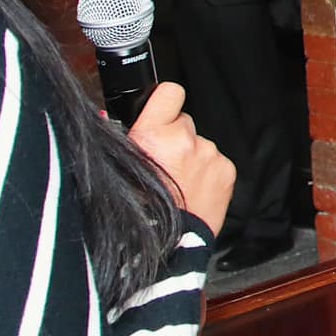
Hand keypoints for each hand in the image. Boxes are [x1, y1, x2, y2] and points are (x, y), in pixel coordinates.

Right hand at [126, 81, 234, 234]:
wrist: (169, 243)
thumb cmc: (141, 210)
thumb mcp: (122, 168)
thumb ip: (126, 140)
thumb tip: (109, 117)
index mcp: (153, 134)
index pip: (170, 92)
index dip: (166, 103)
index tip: (164, 114)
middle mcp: (184, 140)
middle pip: (184, 123)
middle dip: (176, 139)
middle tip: (166, 165)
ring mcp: (208, 154)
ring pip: (200, 145)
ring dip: (192, 159)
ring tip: (180, 184)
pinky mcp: (225, 169)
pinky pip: (216, 162)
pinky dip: (207, 173)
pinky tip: (194, 190)